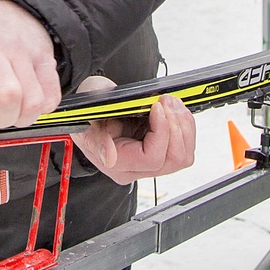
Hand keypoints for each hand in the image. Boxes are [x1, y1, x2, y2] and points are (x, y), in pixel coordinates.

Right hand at [70, 76, 195, 185]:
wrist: (90, 109)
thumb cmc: (87, 111)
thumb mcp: (84, 117)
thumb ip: (95, 138)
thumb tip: (109, 157)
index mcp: (116, 164)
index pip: (151, 158)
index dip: (161, 131)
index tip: (156, 106)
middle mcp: (135, 169)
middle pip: (173, 160)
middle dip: (176, 126)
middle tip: (167, 100)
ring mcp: (149, 164)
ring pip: (182, 156)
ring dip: (184, 126)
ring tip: (172, 102)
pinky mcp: (159, 153)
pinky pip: (183, 148)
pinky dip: (184, 126)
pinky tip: (174, 110)